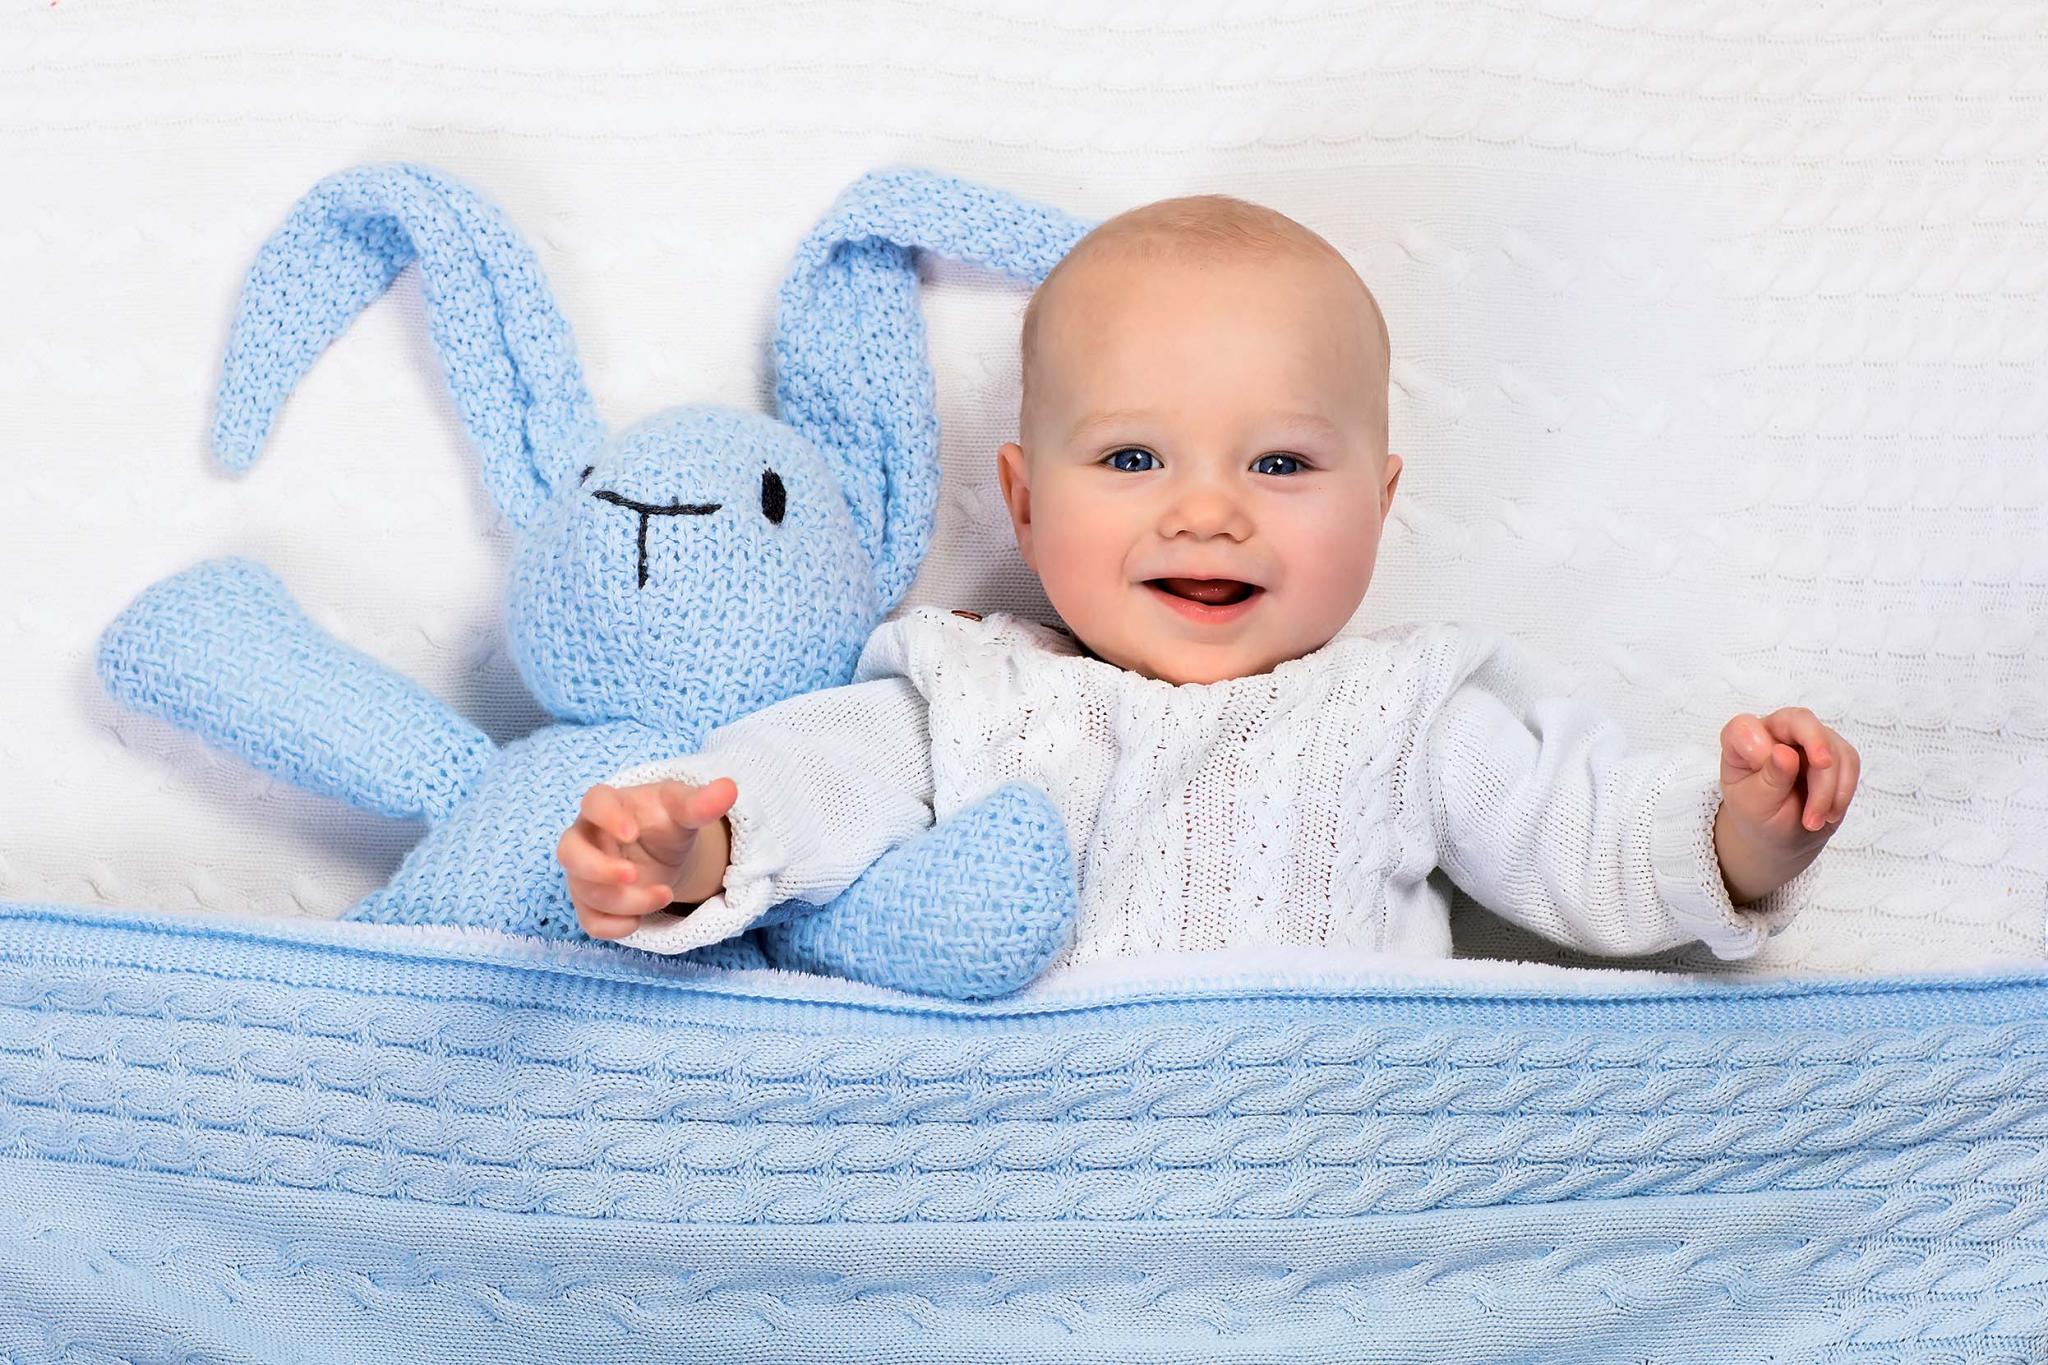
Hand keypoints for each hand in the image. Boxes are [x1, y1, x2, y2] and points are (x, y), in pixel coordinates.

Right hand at [556, 778, 736, 939]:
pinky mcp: (590, 902)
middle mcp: (586, 838)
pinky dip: (614, 927)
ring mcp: (584, 873)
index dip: (607, 817)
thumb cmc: (665, 821)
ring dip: (625, 900)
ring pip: (586, 892)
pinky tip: (639, 922)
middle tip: (634, 875)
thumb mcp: (685, 810)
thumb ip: (701, 803)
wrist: (663, 851)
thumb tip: (729, 788)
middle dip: (599, 869)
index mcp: (607, 805)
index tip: (631, 832)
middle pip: (569, 852)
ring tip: (666, 894)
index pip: (594, 802)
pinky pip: (589, 921)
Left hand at [1714, 707, 1859, 902]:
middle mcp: (1773, 732)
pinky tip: (1829, 814)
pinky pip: (1848, 760)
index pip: (1745, 728)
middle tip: (1824, 766)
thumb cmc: (1757, 815)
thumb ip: (1770, 779)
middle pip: (1799, 720)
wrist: (1779, 834)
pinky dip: (1842, 790)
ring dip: (1828, 788)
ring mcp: (1805, 739)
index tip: (1773, 768)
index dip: (1759, 745)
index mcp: (1740, 742)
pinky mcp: (1833, 751)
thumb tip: (1785, 752)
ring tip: (1813, 822)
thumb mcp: (1755, 805)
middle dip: (1816, 743)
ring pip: (1830, 746)